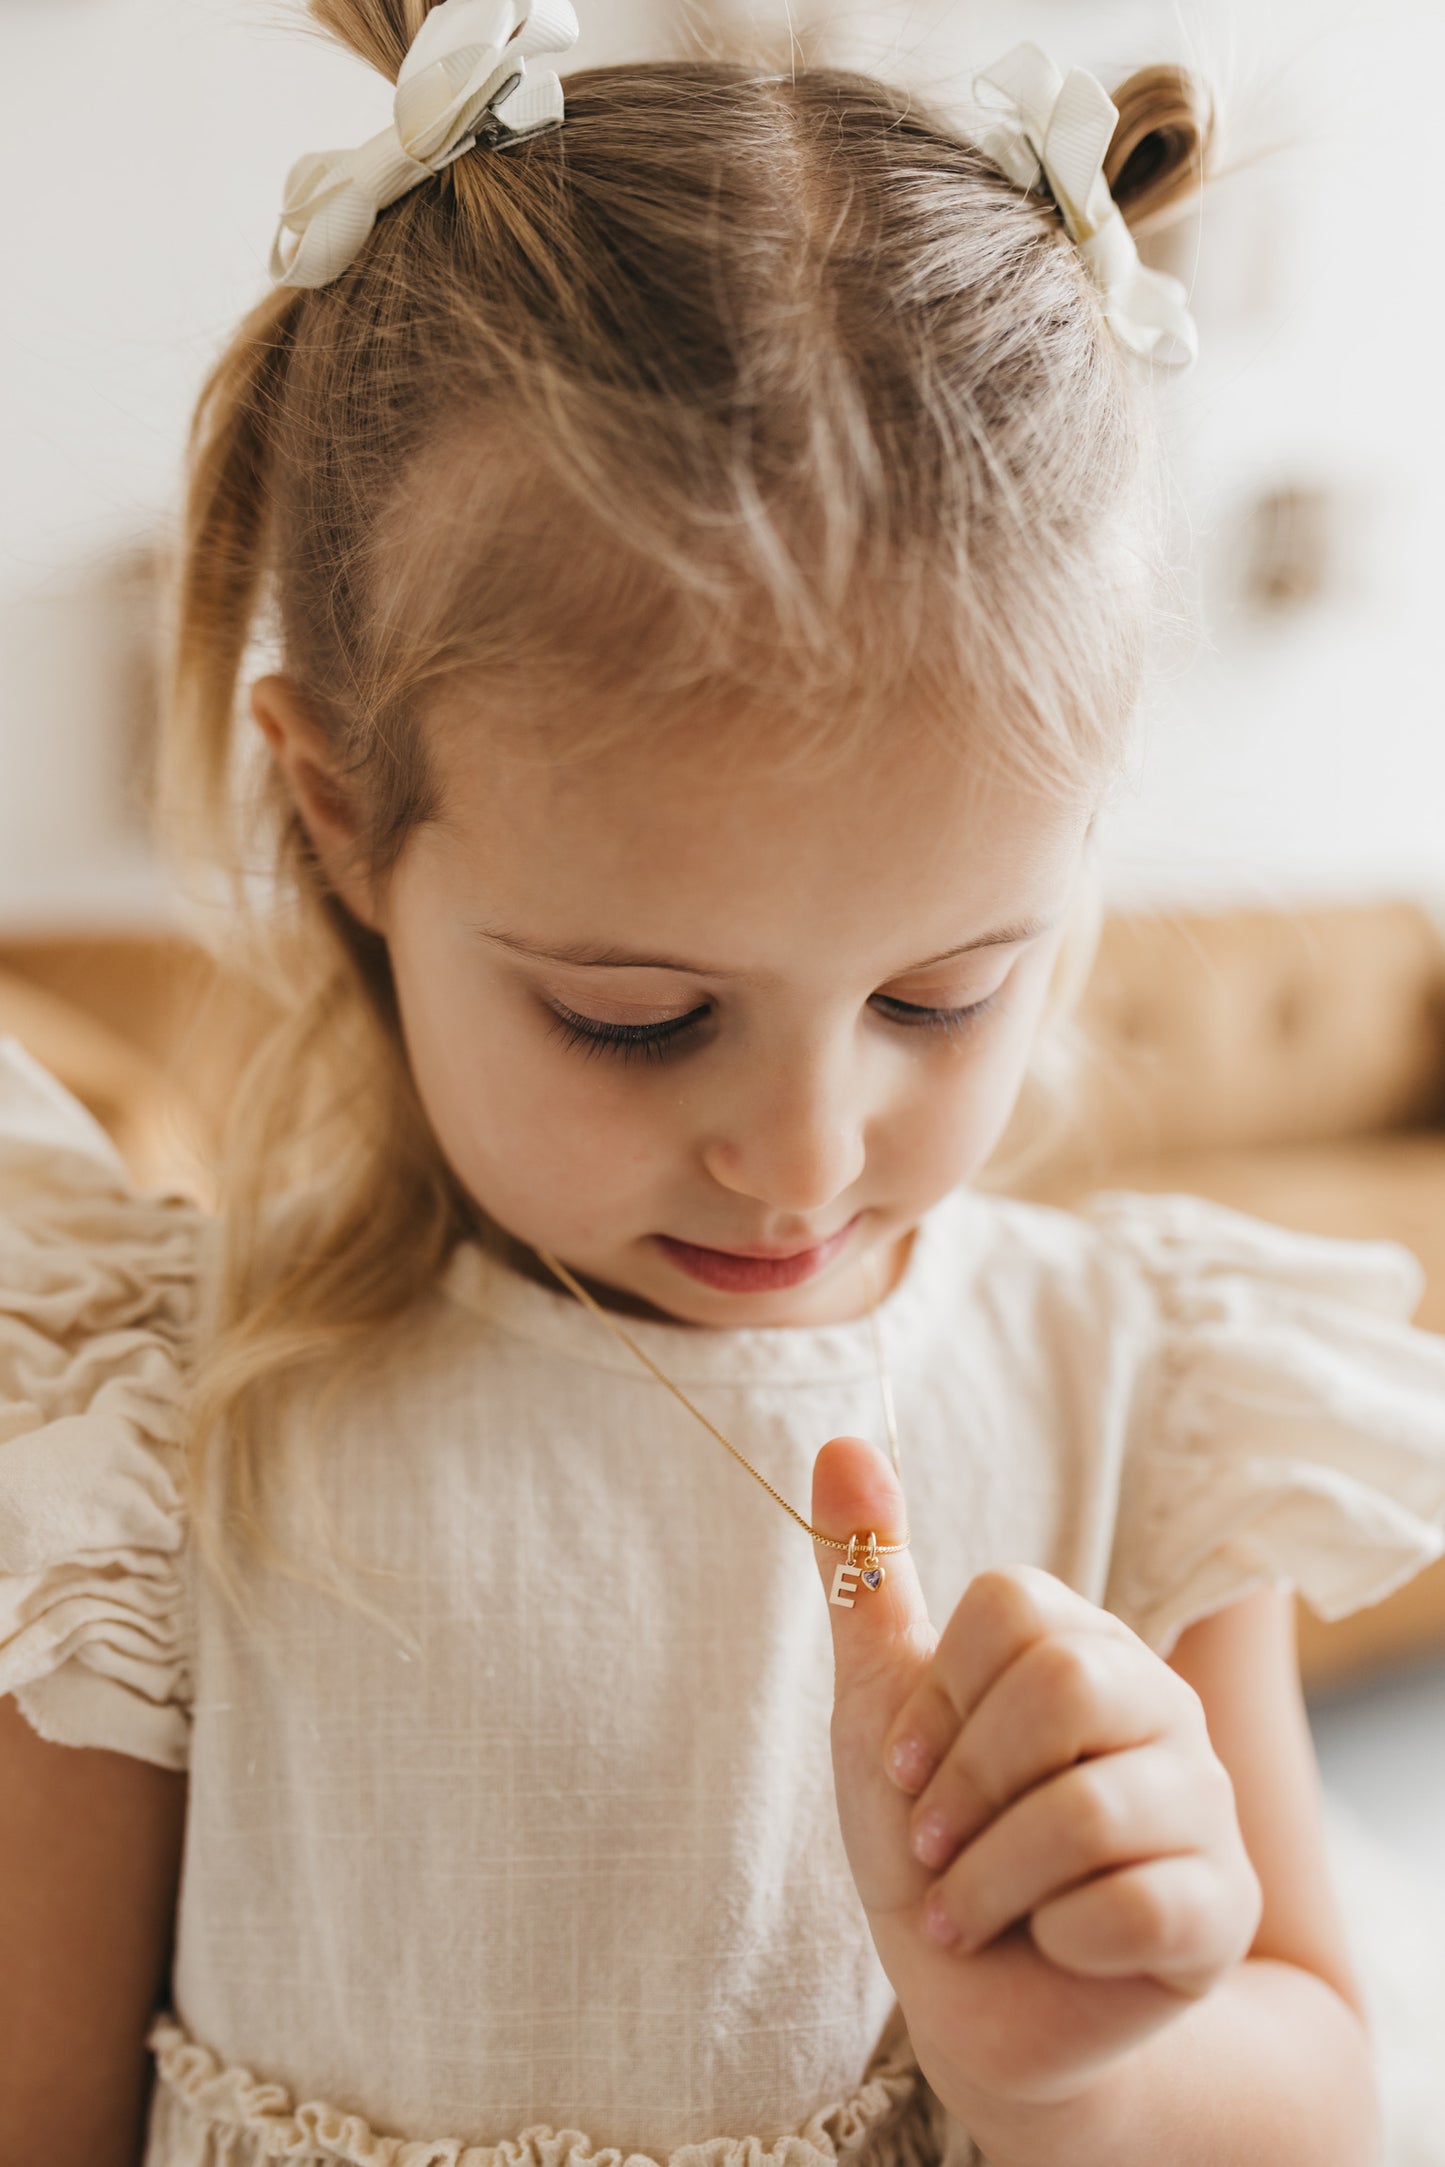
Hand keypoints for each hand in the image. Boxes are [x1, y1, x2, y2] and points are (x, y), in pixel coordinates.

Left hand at [812, 1435, 1262, 2133]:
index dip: (937, 1695)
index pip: (1014, 1606)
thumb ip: (867, 1579)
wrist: (981, 2003)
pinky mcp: (1220, 1910)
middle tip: (934, 1844)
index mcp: (1081, 1643)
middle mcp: (1158, 1706)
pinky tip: (1048, 1946)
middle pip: (1063, 1685)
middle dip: (965, 1785)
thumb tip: (839, 1440)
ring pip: (1088, 1810)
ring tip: (963, 1913)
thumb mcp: (881, 1706)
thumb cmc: (934, 1841)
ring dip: (987, 1881)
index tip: (905, 1766)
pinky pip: (1132, 1909)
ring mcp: (1203, 1805)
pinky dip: (1056, 1939)